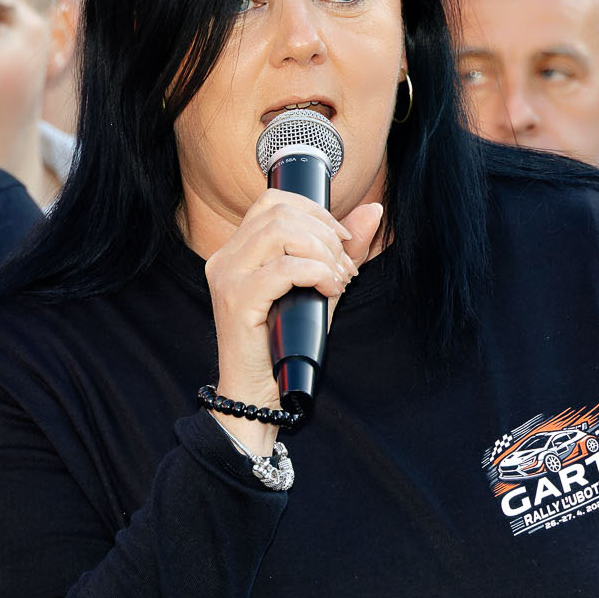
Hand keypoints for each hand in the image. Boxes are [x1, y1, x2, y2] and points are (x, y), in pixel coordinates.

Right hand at [203, 193, 384, 452]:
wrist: (257, 395)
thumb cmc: (284, 346)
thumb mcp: (319, 289)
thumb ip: (342, 250)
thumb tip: (373, 210)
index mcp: (238, 251)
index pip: (272, 201)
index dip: (314, 211)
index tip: (342, 240)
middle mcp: (225, 258)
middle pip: (278, 211)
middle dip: (324, 233)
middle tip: (343, 266)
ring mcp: (227, 278)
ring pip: (279, 231)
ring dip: (321, 251)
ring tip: (336, 279)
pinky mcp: (237, 301)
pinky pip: (284, 269)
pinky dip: (316, 273)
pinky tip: (329, 291)